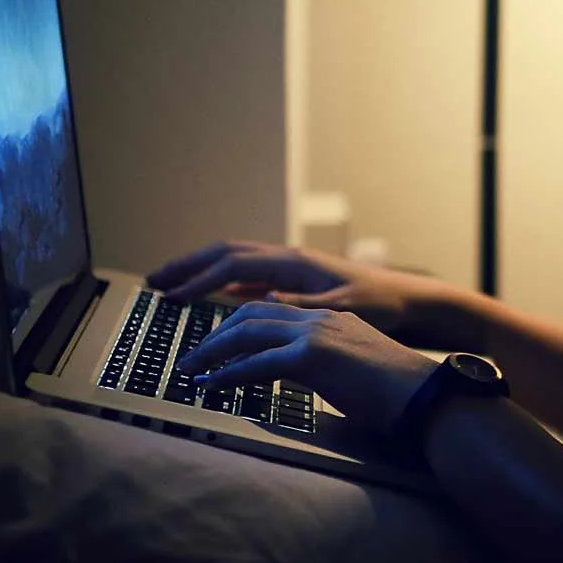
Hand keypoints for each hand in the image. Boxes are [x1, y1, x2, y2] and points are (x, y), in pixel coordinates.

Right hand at [146, 240, 445, 340]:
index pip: (232, 267)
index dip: (198, 281)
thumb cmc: (381, 306)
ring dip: (201, 270)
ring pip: (235, 261)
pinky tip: (212, 298)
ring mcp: (290, 267)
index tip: (168, 297)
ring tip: (171, 285)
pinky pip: (249, 274)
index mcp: (294, 263)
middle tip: (152, 281)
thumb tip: (264, 298)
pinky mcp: (296, 279)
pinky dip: (223, 282)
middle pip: (225, 253)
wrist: (410, 300)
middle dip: (187, 265)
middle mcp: (288, 258)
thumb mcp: (343, 309)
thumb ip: (303, 304)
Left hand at [173, 301, 438, 431]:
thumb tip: (303, 380)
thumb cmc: (397, 396)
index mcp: (332, 319)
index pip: (272, 311)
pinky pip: (258, 363)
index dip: (237, 326)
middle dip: (215, 335)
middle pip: (252, 315)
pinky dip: (229, 374)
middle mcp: (322, 318)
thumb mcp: (353, 372)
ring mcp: (318, 334)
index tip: (215, 345)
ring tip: (191, 370)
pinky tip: (212, 385)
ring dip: (212, 352)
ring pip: (248, 333)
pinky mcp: (314, 357)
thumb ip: (325, 367)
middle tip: (193, 358)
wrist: (424, 398)